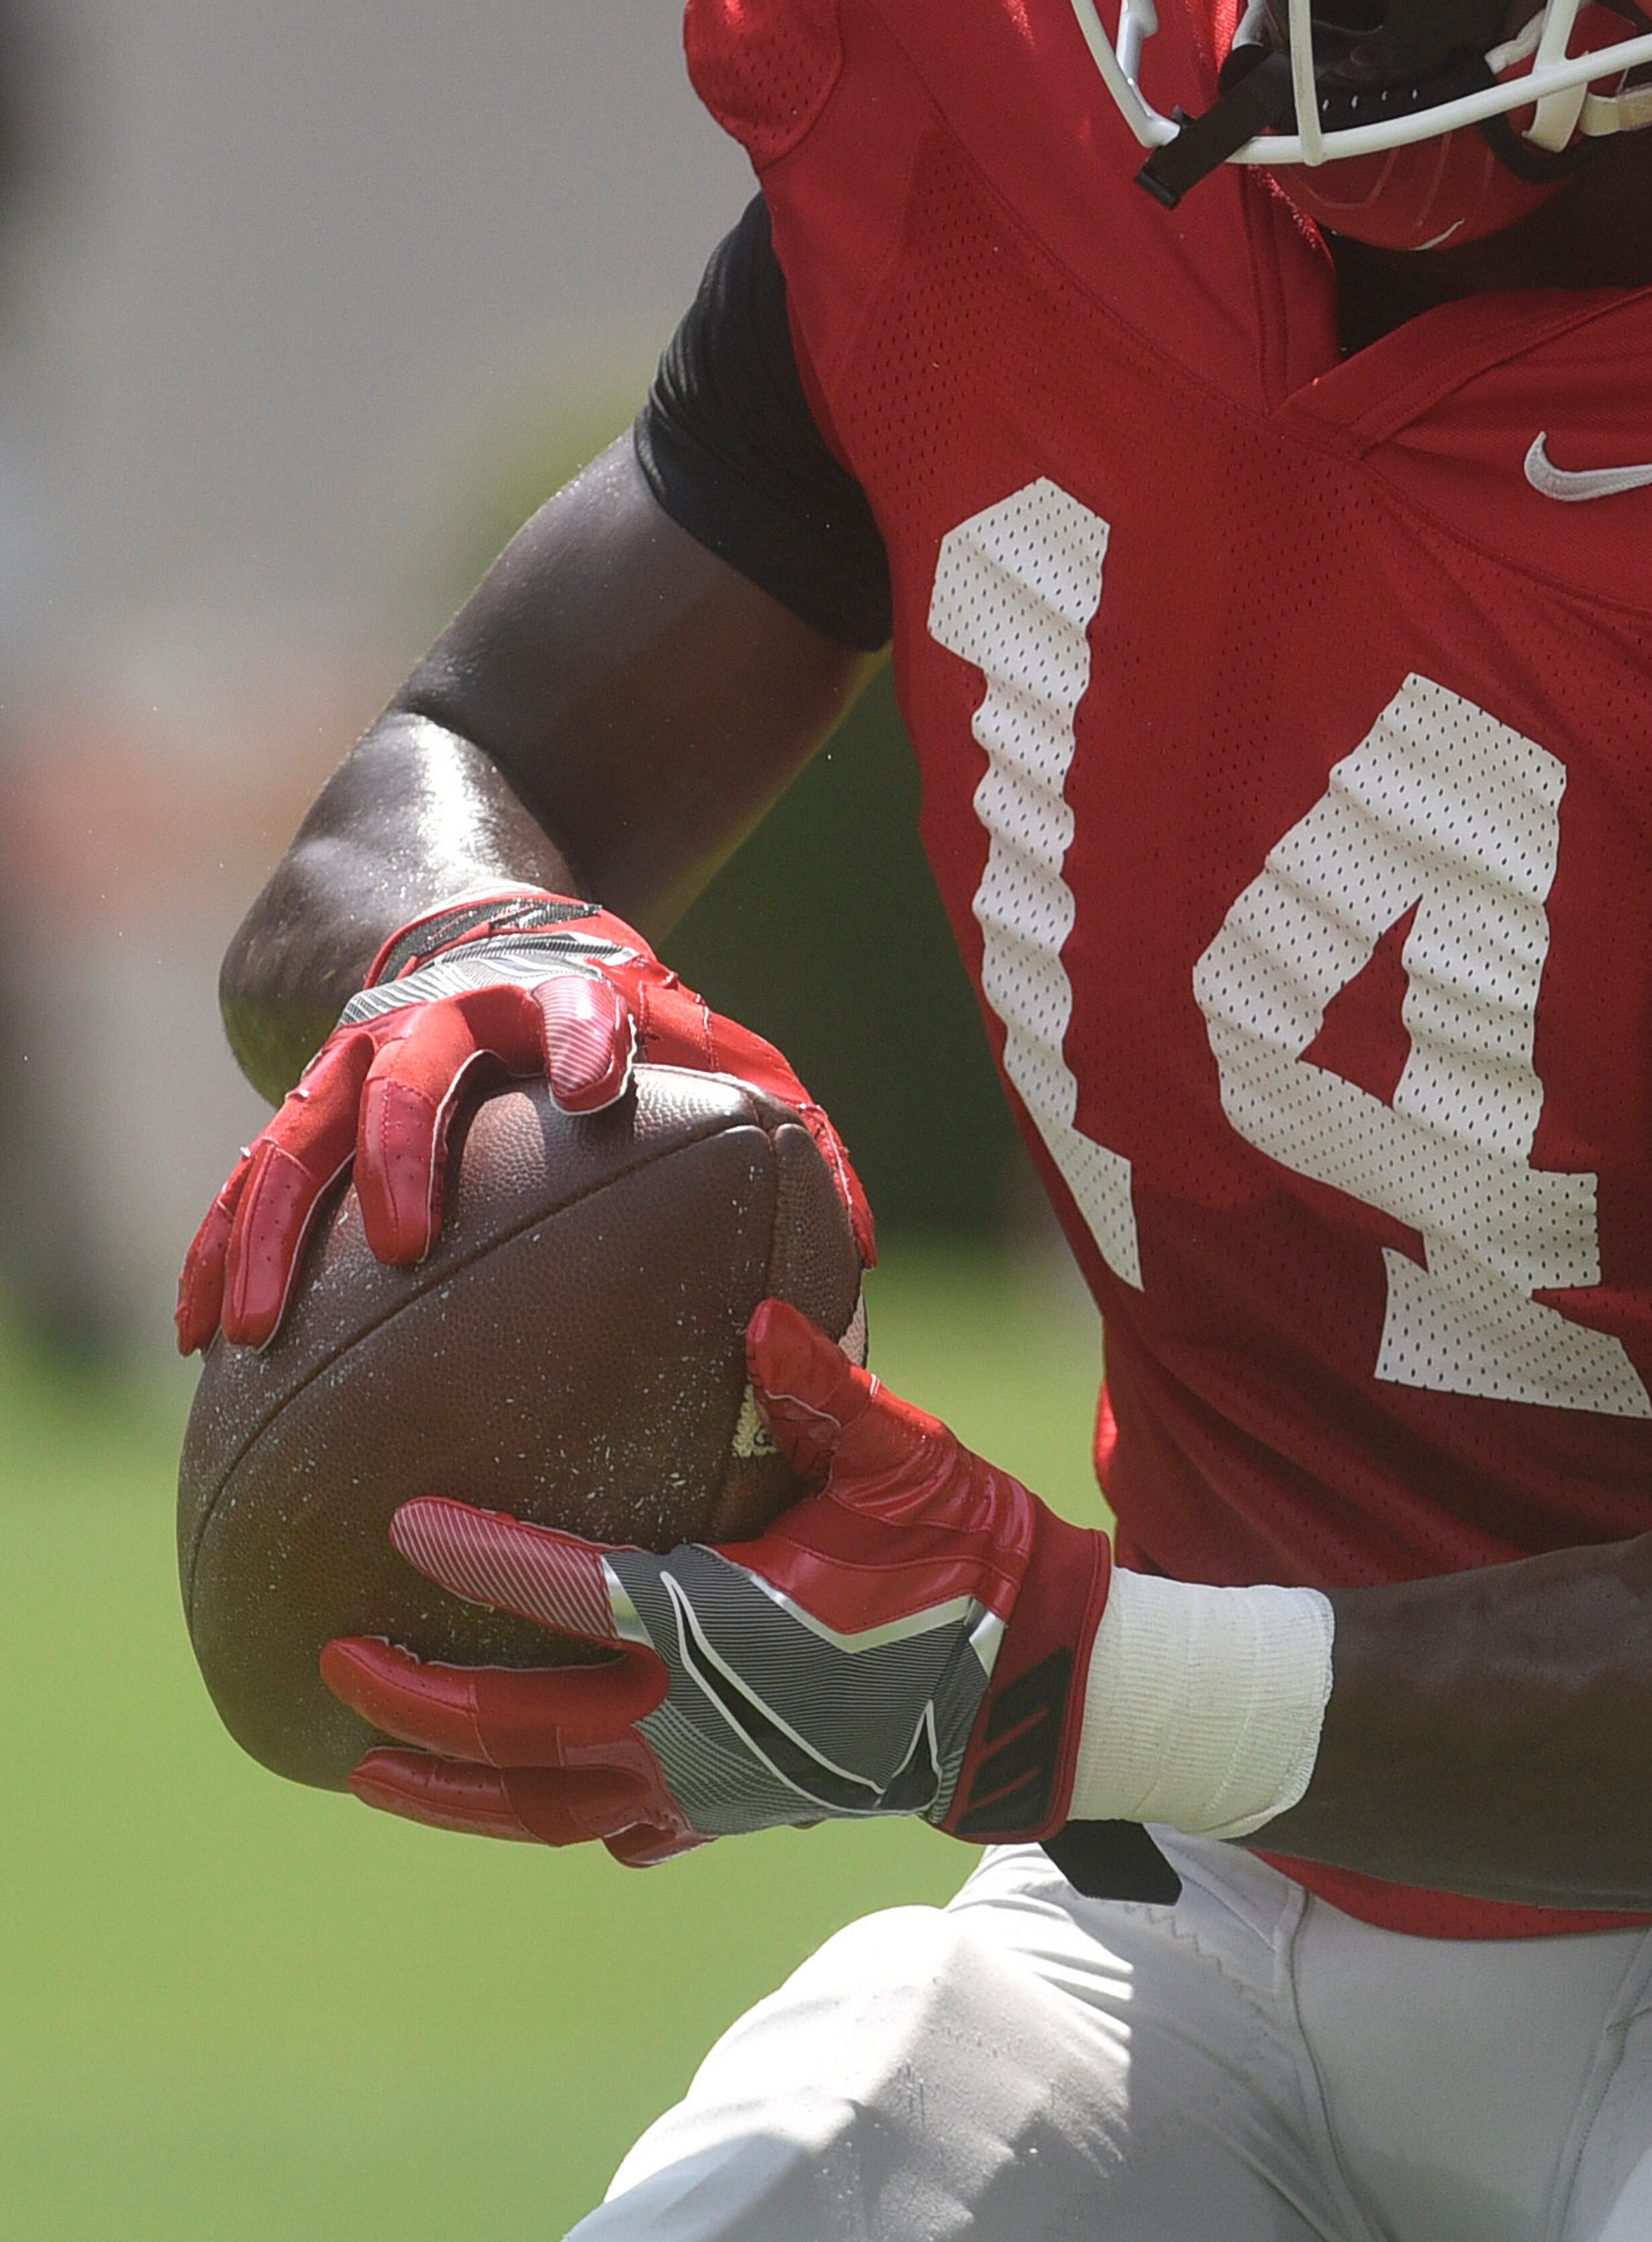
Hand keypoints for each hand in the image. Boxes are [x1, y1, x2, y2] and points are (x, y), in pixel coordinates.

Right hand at [179, 891, 869, 1351]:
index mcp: (554, 993)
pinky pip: (248, 1180)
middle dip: (402, 1144)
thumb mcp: (684, 1028)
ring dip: (274, 1226)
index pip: (573, 1002)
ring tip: (257, 1328)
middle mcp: (444, 1017)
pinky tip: (197, 1334)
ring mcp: (359, 1057)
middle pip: (411, 1070)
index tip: (592, 1076)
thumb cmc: (599, 1003)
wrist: (446, 906)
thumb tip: (864, 1244)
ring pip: (301, 1134)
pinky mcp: (301, 1097)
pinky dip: (218, 1250)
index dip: (584, 1030)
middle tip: (397, 1234)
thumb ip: (772, 1112)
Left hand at [321, 1300, 1110, 1865]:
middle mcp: (692, 1719)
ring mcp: (703, 1784)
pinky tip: (507, 1808)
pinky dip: (542, 1824)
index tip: (403, 1527)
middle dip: (418, 1695)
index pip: (571, 1592)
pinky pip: (605, 1832)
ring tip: (366, 1768)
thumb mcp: (904, 1459)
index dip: (482, 1560)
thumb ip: (824, 1391)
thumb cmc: (964, 1557)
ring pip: (541, 1805)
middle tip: (336, 1658)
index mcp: (722, 1624)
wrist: (1031, 1689)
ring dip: (448, 1789)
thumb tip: (755, 1316)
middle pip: (520, 1722)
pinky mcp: (725, 1817)